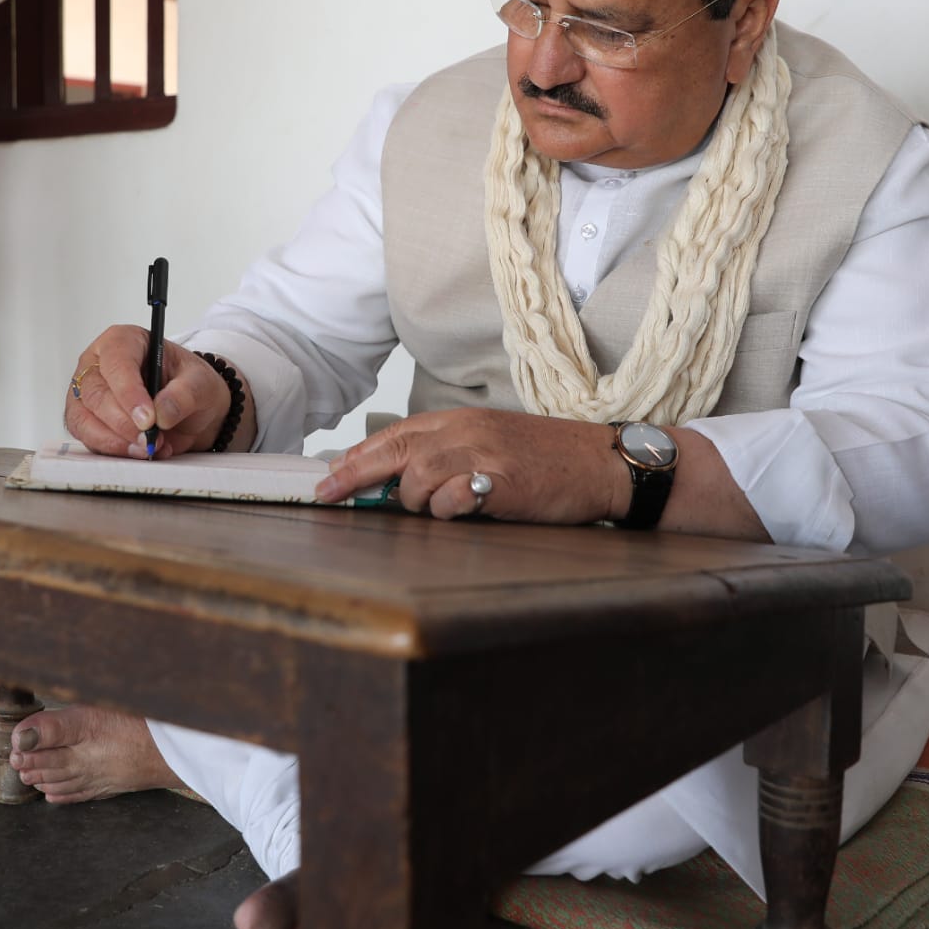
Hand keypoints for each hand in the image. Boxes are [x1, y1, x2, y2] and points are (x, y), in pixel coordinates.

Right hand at [64, 326, 234, 457]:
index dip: (129, 392)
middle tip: (150, 438)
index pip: (116, 362)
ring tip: (148, 447)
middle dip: (123, 422)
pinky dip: (114, 450)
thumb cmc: (192, 385)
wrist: (194, 410)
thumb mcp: (201, 382)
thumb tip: (162, 413)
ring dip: (116, 440)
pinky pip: (88, 439)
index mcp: (124, 341)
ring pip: (84, 420)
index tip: (148, 418)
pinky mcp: (86, 421)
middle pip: (95, 394)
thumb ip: (185, 394)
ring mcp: (87, 394)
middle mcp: (98, 365)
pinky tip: (139, 452)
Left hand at [315, 407, 630, 523]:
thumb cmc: (549, 458)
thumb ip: (449, 453)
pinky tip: (468, 510)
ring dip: (416, 501)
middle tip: (327, 494)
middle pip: (392, 450)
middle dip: (353, 475)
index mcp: (461, 419)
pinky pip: (452, 499)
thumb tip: (398, 479)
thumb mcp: (493, 442)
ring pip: (417, 477)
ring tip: (445, 507)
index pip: (394, 434)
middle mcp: (467, 429)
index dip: (357, 457)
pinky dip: (449, 510)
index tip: (330, 477)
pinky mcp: (501, 481)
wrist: (602, 463)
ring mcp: (483, 453)